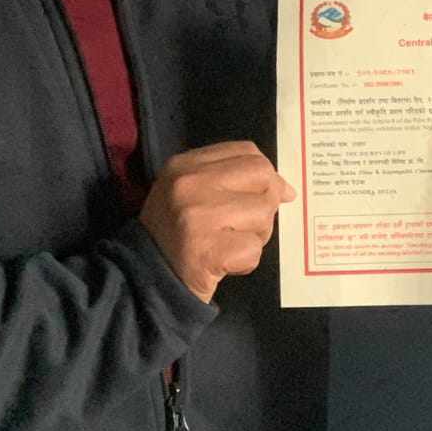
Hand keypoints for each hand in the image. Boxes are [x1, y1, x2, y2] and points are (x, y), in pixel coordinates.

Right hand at [138, 141, 293, 302]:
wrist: (144, 279)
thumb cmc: (175, 234)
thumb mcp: (191, 192)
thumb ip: (233, 179)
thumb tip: (286, 189)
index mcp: (184, 165)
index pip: (246, 151)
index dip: (266, 174)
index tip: (264, 194)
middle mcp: (188, 184)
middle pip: (262, 175)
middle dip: (265, 202)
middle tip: (246, 224)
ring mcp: (197, 217)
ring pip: (263, 213)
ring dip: (257, 235)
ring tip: (230, 244)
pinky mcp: (207, 250)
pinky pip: (254, 248)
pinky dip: (247, 261)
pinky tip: (224, 264)